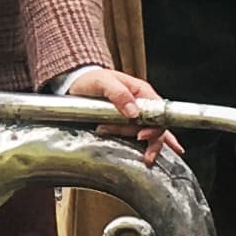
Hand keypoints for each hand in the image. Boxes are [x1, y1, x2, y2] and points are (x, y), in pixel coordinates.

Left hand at [61, 64, 180, 165]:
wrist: (77, 84)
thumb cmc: (91, 80)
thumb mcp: (103, 82)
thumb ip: (119, 94)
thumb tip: (134, 112)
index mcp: (142, 91)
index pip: (158, 112)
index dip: (153, 126)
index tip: (140, 135)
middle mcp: (143, 104)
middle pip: (154, 126)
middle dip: (144, 136)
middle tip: (132, 140)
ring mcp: (137, 115)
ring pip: (149, 134)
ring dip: (140, 143)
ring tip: (129, 147)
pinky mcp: (128, 124)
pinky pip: (144, 136)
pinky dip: (151, 146)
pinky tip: (156, 155)